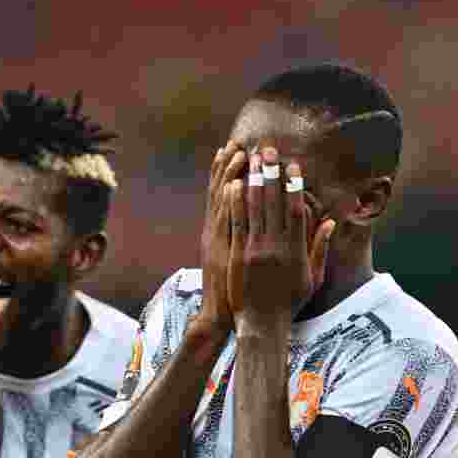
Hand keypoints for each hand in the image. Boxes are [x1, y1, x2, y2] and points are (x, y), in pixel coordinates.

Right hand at [194, 141, 246, 335]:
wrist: (222, 315)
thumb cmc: (231, 292)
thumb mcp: (229, 260)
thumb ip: (234, 238)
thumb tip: (241, 220)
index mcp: (217, 232)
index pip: (222, 194)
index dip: (227, 171)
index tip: (232, 149)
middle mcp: (215, 232)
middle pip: (222, 192)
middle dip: (228, 166)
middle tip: (236, 142)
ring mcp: (220, 240)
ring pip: (225, 202)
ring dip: (231, 177)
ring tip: (240, 153)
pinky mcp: (227, 251)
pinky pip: (230, 222)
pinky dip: (230, 203)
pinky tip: (235, 184)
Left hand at [227, 148, 334, 329]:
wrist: (262, 324)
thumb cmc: (289, 302)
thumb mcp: (312, 277)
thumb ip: (319, 248)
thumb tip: (329, 222)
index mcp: (296, 250)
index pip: (296, 210)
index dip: (293, 185)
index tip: (292, 165)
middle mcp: (276, 246)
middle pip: (273, 203)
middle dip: (270, 174)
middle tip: (267, 150)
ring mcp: (255, 250)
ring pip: (254, 209)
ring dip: (252, 181)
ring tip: (249, 159)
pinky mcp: (238, 255)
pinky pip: (236, 224)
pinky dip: (235, 203)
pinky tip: (233, 185)